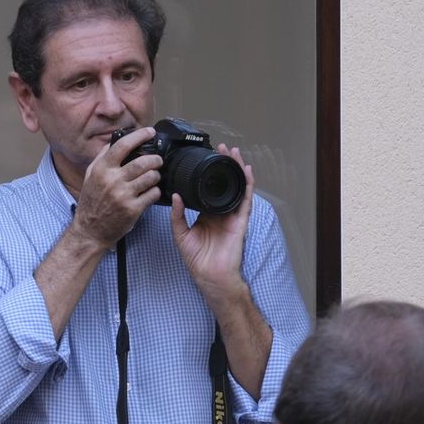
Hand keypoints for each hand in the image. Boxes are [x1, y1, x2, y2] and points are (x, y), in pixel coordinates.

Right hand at [70, 127, 163, 248]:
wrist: (90, 230)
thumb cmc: (91, 202)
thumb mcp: (90, 176)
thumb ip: (101, 158)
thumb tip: (114, 141)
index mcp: (102, 170)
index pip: (123, 145)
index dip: (139, 136)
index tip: (150, 132)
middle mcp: (112, 181)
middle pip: (143, 162)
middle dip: (155, 159)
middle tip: (157, 160)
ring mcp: (123, 196)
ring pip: (151, 177)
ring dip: (156, 175)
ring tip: (154, 176)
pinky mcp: (133, 209)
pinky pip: (152, 194)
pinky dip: (155, 191)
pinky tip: (150, 192)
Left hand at [170, 143, 254, 303]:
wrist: (210, 276)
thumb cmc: (197, 260)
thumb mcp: (181, 234)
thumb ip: (177, 215)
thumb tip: (175, 196)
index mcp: (207, 214)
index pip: (209, 188)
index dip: (208, 173)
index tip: (204, 157)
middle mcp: (220, 212)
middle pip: (224, 183)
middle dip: (224, 165)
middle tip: (221, 147)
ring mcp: (232, 215)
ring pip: (236, 187)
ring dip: (237, 169)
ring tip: (234, 152)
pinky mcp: (240, 221)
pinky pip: (245, 199)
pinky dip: (247, 184)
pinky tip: (247, 171)